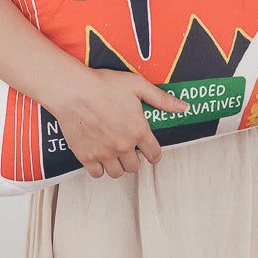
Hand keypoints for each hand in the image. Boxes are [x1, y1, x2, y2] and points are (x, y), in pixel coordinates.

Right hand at [50, 68, 188, 178]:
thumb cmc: (104, 84)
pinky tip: (99, 156)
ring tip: (114, 153)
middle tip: (128, 147)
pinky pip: (98, 173)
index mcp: (138, 130)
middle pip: (135, 166)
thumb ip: (162, 99)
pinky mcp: (86, 156)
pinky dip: (100, 168)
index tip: (148, 150)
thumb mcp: (137, 85)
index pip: (154, 155)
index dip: (153, 153)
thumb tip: (184, 107)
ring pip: (118, 173)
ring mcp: (104, 153)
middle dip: (135, 158)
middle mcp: (123, 146)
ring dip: (118, 165)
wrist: (72, 90)